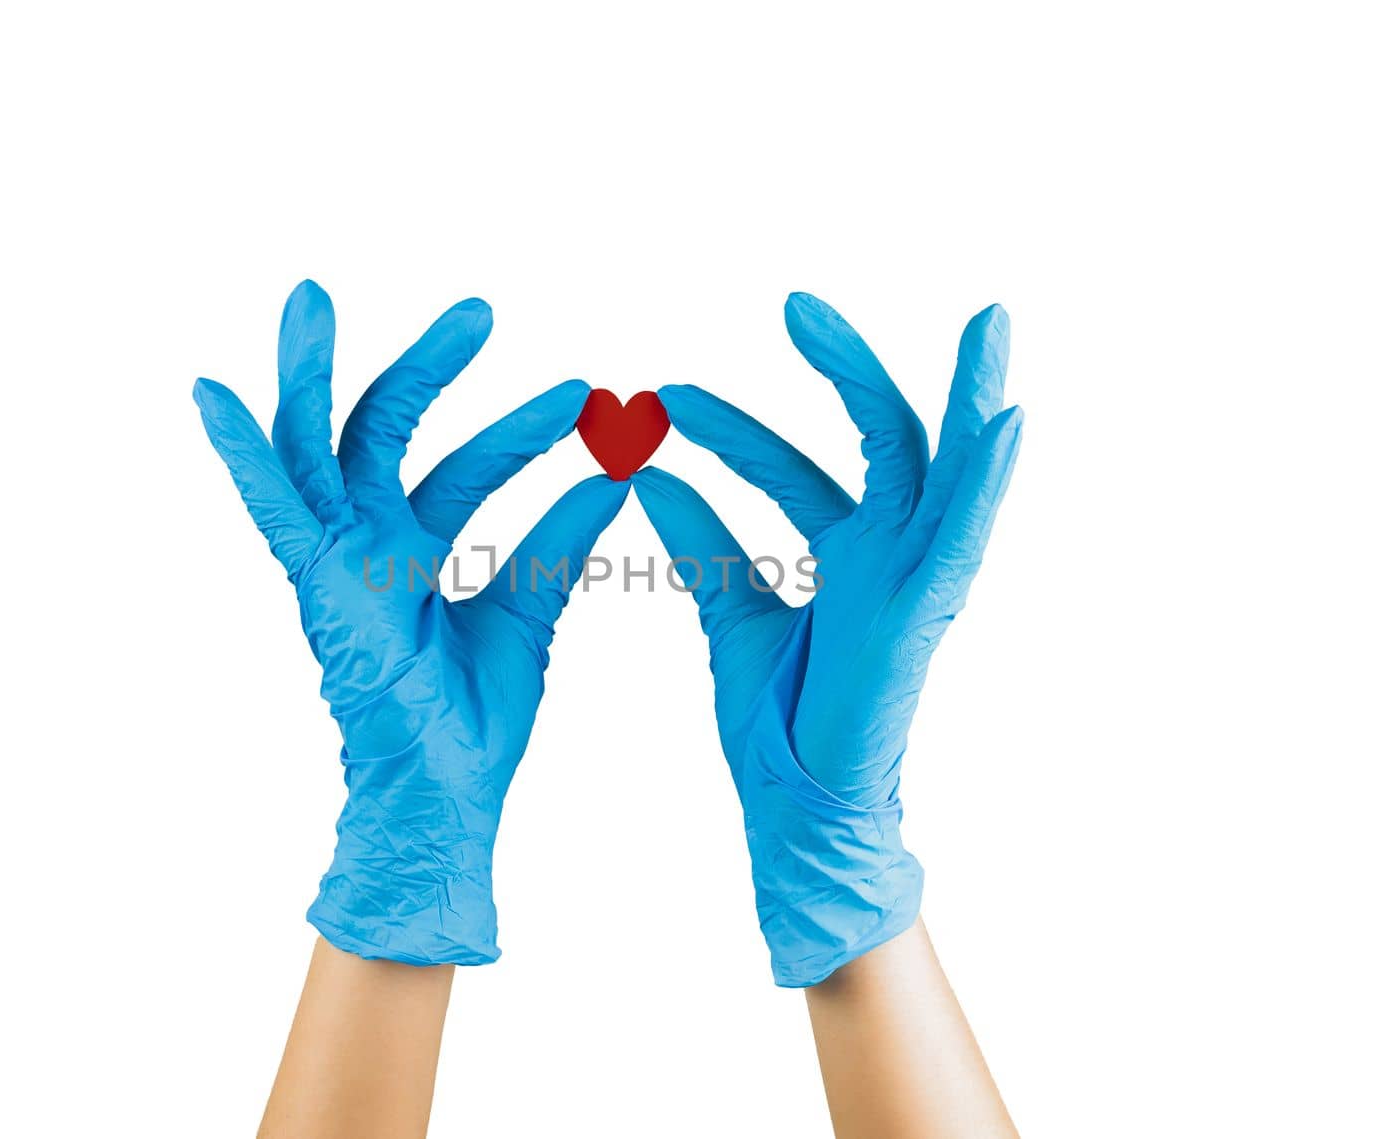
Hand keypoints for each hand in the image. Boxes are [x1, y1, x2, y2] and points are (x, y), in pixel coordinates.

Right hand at [194, 281, 627, 965]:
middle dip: (426, 368)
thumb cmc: (475, 719)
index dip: (523, 429)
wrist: (448, 791)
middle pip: (385, 430)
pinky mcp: (316, 583)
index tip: (590, 398)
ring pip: (316, 446)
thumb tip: (614, 477)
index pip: (468, 466)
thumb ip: (559, 544)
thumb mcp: (529, 612)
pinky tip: (212, 394)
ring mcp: (337, 558)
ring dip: (313, 373)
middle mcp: (371, 543)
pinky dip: (244, 456)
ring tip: (311, 295)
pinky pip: (274, 512)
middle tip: (480, 310)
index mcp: (419, 550)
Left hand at [633, 293, 1021, 985]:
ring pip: (951, 471)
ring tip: (986, 320)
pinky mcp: (925, 614)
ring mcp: (914, 580)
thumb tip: (645, 474)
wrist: (798, 813)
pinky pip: (966, 540)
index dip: (737, 429)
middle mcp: (887, 555)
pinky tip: (1007, 422)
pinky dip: (989, 482)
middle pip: (883, 440)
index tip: (668, 397)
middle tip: (794, 305)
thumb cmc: (780, 725)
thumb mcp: (729, 616)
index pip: (794, 469)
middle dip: (845, 370)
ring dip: (971, 395)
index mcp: (842, 557)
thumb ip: (701, 546)